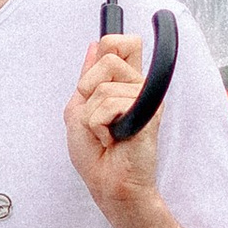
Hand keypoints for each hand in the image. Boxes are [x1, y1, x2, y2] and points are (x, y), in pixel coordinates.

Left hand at [65, 36, 165, 217]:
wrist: (107, 184)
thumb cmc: (95, 155)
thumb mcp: (79, 110)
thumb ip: (87, 78)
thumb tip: (94, 46)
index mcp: (125, 83)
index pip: (125, 43)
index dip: (110, 44)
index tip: (100, 58)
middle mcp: (139, 87)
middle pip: (110, 55)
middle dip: (88, 86)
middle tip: (97, 115)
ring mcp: (145, 99)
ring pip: (103, 87)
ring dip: (92, 116)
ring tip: (105, 134)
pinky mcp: (148, 113)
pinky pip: (110, 105)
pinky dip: (99, 126)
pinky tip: (112, 139)